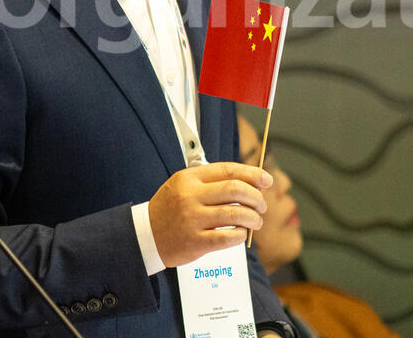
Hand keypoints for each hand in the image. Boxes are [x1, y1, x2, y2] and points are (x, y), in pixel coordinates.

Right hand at [149, 162, 272, 266]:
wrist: (145, 235)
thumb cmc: (170, 209)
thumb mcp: (183, 185)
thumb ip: (211, 181)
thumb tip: (248, 181)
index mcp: (189, 178)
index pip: (228, 170)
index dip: (252, 174)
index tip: (266, 179)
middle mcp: (191, 196)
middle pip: (236, 190)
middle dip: (256, 197)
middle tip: (262, 205)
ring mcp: (192, 219)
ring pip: (236, 214)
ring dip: (253, 218)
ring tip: (255, 221)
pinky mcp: (195, 242)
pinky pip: (228, 237)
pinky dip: (240, 235)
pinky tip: (241, 234)